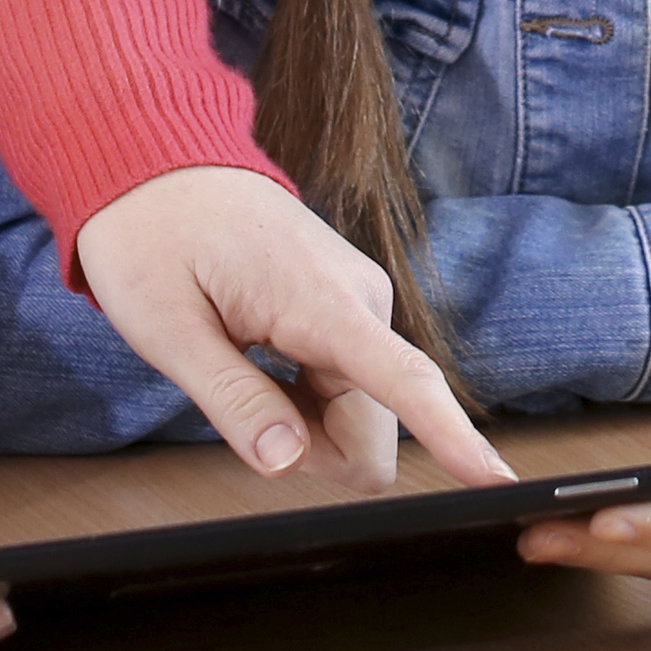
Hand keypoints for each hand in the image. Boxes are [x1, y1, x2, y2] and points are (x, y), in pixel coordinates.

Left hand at [75, 165, 513, 494]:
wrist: (155, 165)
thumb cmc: (152, 234)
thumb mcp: (167, 329)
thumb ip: (231, 400)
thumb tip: (285, 463)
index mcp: (323, 301)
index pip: (407, 383)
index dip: (455, 442)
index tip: (498, 484)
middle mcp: (362, 300)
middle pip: (373, 433)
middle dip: (312, 451)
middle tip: (238, 407)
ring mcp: (360, 304)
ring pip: (360, 417)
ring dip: (302, 424)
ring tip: (241, 366)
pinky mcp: (350, 310)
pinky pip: (348, 390)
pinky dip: (304, 401)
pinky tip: (260, 360)